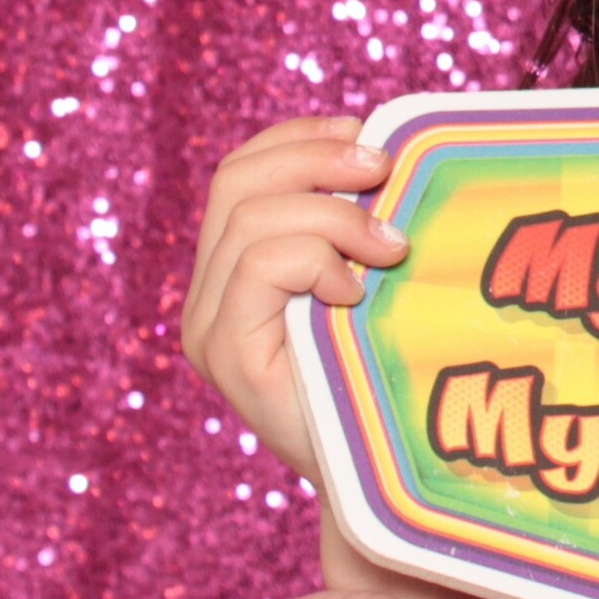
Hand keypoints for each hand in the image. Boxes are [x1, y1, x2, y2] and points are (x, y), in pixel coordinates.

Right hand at [181, 114, 405, 479]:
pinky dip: (314, 260)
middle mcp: (207, 293)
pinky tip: (355, 291)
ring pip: (251, 220)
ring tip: (389, 249)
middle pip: (235, 181)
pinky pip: (257, 267)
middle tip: (384, 169)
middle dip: (316, 158)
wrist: (378, 467)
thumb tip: (391, 146)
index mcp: (234, 266)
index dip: (300, 137)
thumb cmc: (385, 366)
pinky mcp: (224, 354)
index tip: (367, 132)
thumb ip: (356, 223)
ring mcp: (208, 325)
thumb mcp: (372, 276)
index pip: (242, 170)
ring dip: (333, 216)